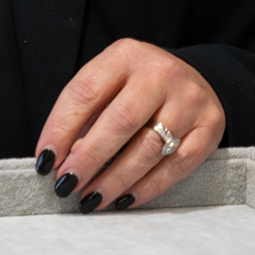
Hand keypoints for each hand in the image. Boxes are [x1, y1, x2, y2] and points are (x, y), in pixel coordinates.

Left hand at [35, 38, 225, 211]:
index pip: (85, 93)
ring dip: (115, 179)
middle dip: (89, 158)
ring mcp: (189, 100)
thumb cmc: (137, 84)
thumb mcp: (109, 80)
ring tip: (92, 197)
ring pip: (149, 148)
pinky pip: (177, 165)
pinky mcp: (210, 127)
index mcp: (123, 55)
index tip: (45, 158)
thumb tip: (62, 157)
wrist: (194, 77)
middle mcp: (158, 74)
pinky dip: (148, 186)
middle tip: (68, 184)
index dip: (61, 128)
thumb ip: (87, 112)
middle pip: (120, 122)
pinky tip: (125, 198)